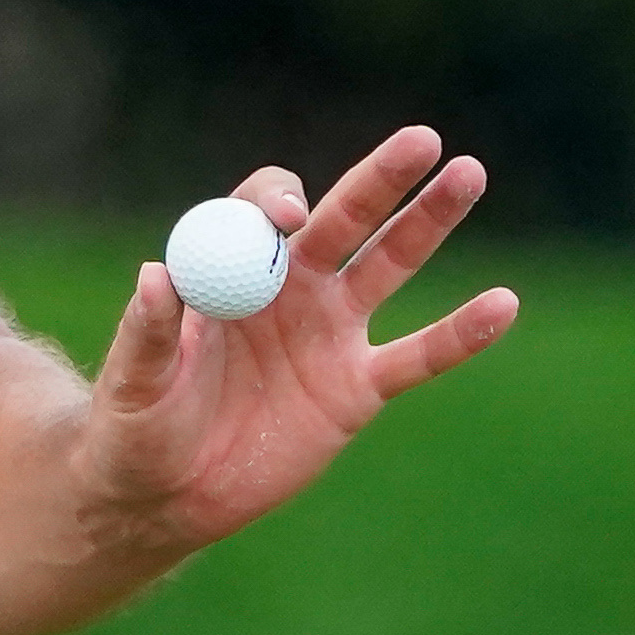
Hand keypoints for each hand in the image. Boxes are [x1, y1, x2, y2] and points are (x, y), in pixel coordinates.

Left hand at [78, 126, 518, 557]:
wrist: (166, 496)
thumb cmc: (134, 427)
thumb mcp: (132, 383)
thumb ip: (147, 332)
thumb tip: (156, 275)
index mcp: (229, 269)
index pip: (263, 211)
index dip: (279, 206)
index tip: (291, 222)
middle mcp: (287, 287)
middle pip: (342, 218)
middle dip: (380, 179)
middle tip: (422, 138)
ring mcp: (328, 333)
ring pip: (388, 266)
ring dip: (427, 223)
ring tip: (469, 173)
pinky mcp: (356, 388)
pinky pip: (416, 356)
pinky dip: (459, 335)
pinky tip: (503, 305)